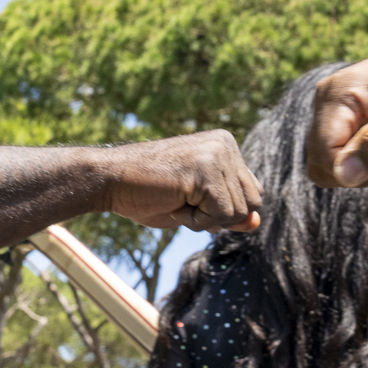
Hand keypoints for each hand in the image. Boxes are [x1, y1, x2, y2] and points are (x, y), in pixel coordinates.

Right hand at [103, 130, 261, 231]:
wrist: (110, 181)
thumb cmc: (148, 193)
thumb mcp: (197, 206)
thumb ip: (229, 211)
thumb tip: (256, 223)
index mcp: (225, 144)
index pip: (253, 192)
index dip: (225, 210)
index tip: (192, 199)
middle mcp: (225, 144)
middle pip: (253, 203)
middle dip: (220, 216)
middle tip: (184, 201)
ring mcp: (217, 154)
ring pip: (239, 212)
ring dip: (206, 219)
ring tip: (178, 199)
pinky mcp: (206, 170)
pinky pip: (222, 215)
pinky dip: (197, 222)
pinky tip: (174, 202)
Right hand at [308, 39, 367, 186]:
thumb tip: (344, 177)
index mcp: (337, 96)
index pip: (322, 153)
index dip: (349, 172)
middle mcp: (326, 99)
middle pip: (317, 158)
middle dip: (349, 172)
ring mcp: (332, 106)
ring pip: (323, 158)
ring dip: (352, 168)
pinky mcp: (341, 113)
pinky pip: (334, 149)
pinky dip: (355, 159)